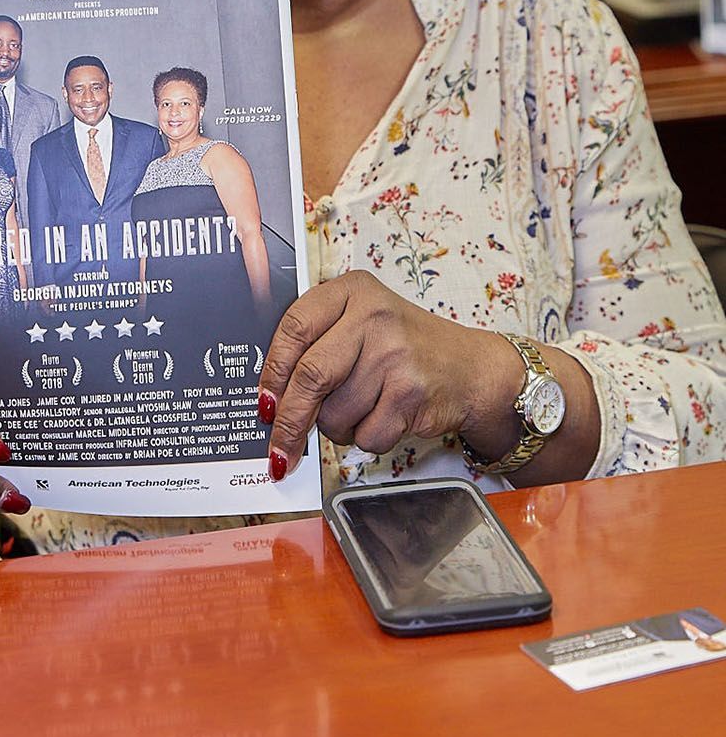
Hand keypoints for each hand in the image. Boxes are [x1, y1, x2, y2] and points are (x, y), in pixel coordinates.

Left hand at [258, 272, 501, 479]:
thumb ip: (318, 345)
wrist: (471, 368)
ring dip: (339, 428)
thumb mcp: (362, 324)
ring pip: (335, 414)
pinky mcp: (411, 392)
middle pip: (309, 376)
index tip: (264, 402)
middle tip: (281, 446)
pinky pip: (365, 435)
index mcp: (353, 290)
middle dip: (290, 420)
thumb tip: (271, 398)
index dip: (272, 372)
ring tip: (364, 409)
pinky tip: (387, 417)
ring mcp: (394, 354)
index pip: (294, 328)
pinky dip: (367, 438)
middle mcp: (374, 315)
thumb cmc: (406, 348)